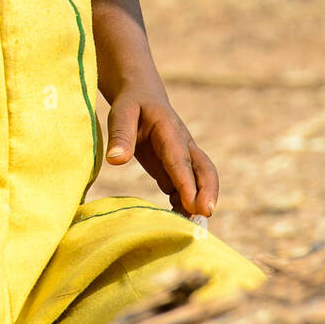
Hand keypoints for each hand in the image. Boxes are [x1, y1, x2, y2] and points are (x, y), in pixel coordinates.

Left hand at [104, 85, 218, 217]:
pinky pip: (186, 188)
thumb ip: (120, 134)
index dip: (188, 183)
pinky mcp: (175, 169)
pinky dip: (185, 205)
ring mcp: (182, 157)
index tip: (194, 205)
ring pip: (199, 181)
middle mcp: (183, 144)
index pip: (180, 159)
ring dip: (198, 203)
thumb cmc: (131, 103)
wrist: (142, 95)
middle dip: (208, 192)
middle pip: (205, 169)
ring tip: (190, 228)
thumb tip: (116, 160)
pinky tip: (178, 222)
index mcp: (170, 130)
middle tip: (205, 215)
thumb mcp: (121, 111)